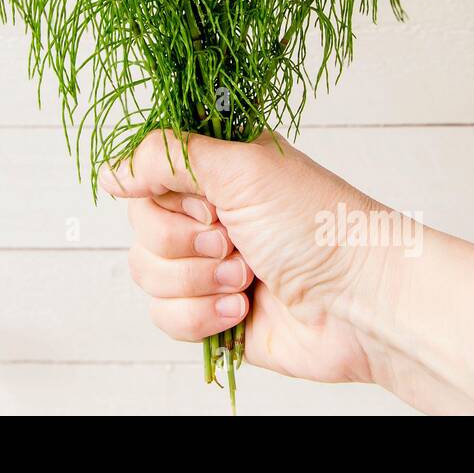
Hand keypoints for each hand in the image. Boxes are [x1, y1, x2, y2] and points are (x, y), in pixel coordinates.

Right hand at [100, 129, 386, 384]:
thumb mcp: (240, 166)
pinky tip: (242, 309)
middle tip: (231, 239)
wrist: (362, 304)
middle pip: (140, 226)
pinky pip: (164, 316)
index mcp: (216, 169)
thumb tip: (110, 170)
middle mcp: (210, 213)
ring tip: (246, 277)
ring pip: (146, 274)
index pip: (146, 171)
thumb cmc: (319, 225)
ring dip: (195, 281)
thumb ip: (165, 155)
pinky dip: (200, 317)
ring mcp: (209, 265)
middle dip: (182, 243)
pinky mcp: (211, 314)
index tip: (200, 200)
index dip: (161, 191)